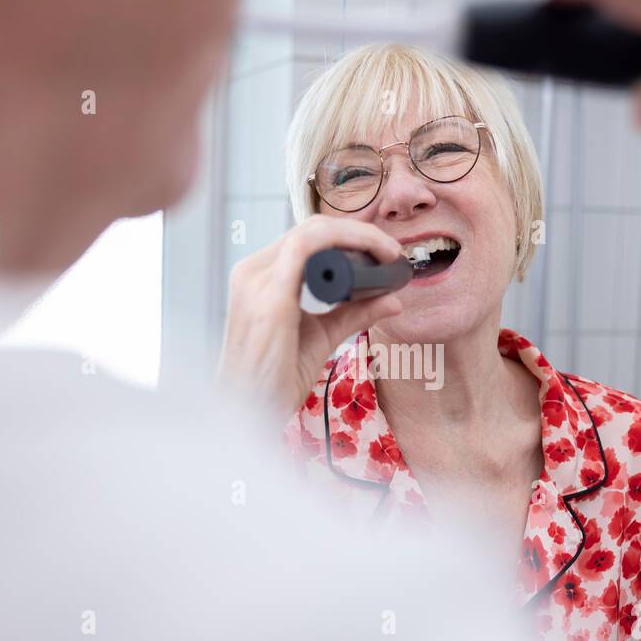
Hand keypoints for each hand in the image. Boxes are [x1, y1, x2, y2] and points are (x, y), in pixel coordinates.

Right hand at [217, 215, 404, 418]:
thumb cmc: (274, 378)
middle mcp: (253, 272)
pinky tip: (373, 257)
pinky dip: (346, 243)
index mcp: (259, 277)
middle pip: (311, 229)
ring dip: (358, 235)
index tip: (384, 253)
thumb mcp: (322, 337)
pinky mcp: (269, 297)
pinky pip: (308, 248)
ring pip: (313, 231)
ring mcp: (257, 281)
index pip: (306, 238)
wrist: (247, 412)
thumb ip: (353, 314)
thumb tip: (392, 300)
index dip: (348, 236)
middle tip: (393, 252)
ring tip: (388, 253)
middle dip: (359, 232)